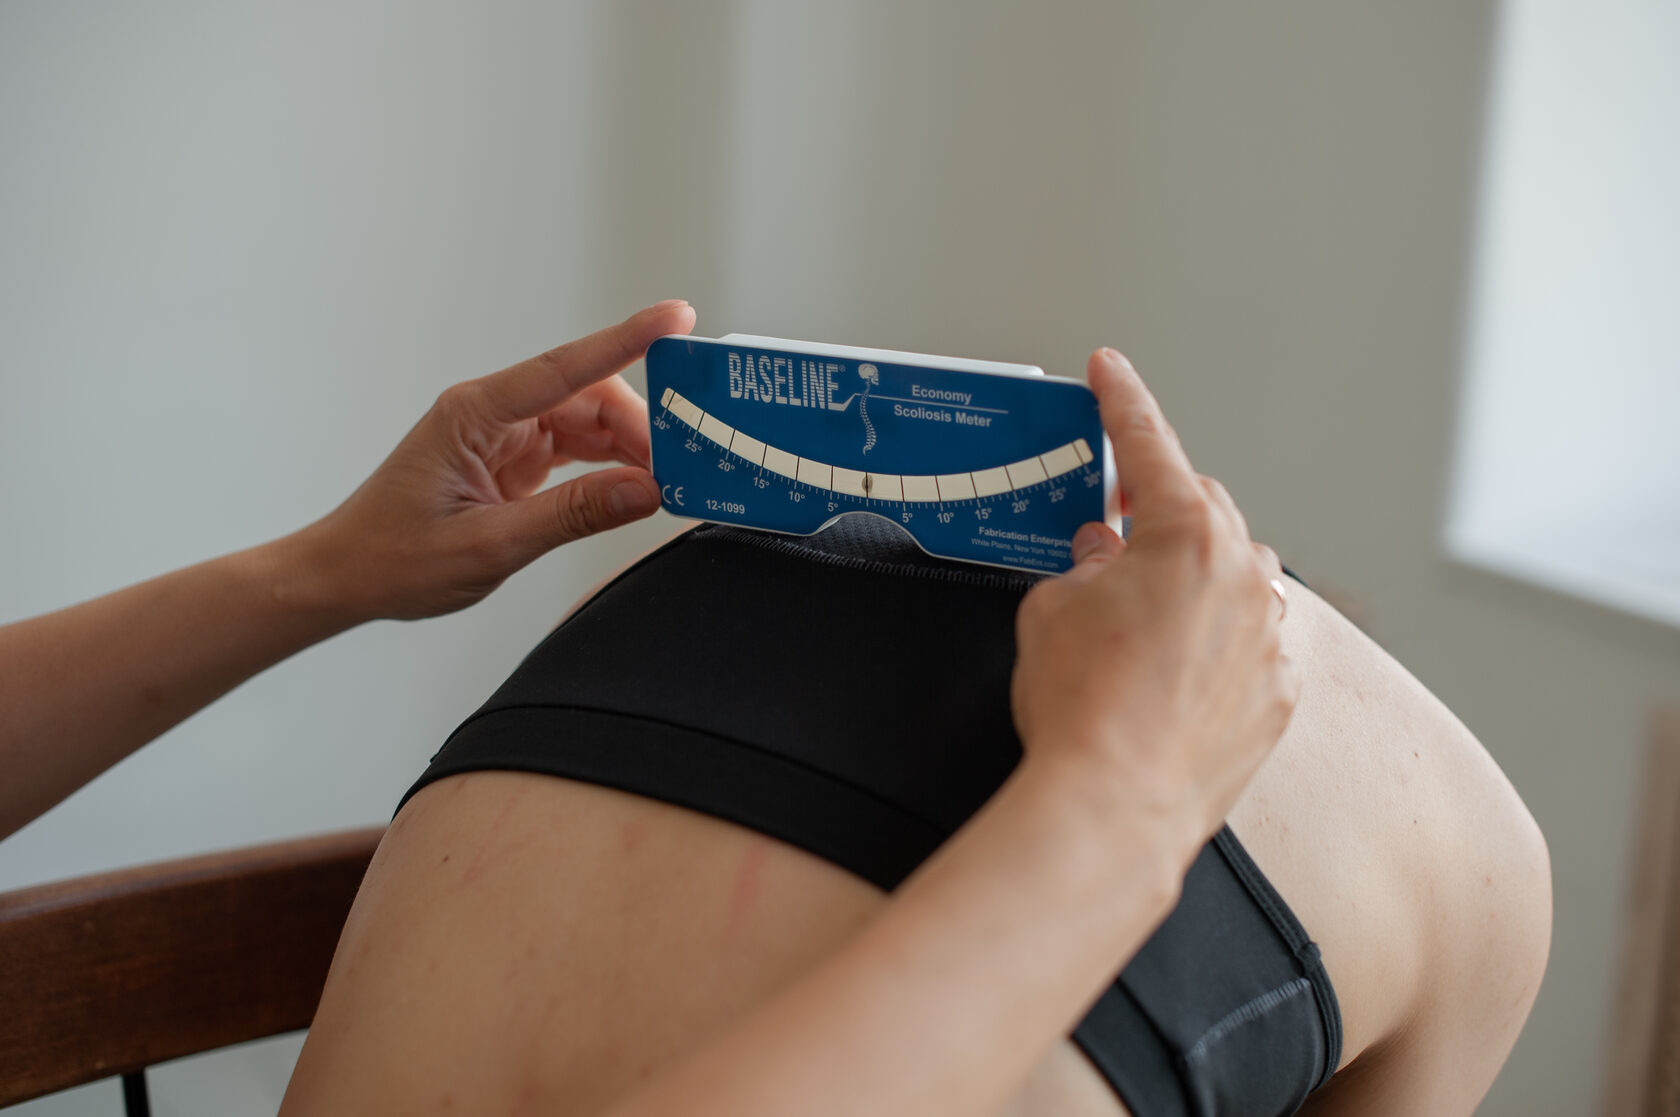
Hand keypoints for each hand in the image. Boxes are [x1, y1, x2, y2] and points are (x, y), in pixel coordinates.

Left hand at [297, 300, 697, 621]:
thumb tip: (644, 490)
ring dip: (632, 448)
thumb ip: (571, 515)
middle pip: (589, 396)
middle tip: (684, 464)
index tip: (676, 319)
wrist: (347, 577)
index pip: (564, 368)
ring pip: (590, 422)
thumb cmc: (394, 559)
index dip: (626, 341)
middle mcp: (492, 414)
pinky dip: (613, 466)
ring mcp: (504, 435)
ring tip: (670, 479)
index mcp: (474, 414)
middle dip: (642, 426)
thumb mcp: (488, 546)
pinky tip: (638, 486)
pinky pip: (578, 449)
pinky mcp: (514, 459)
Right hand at [1010, 347, 1296, 850]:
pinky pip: (1252, 642)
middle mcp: (1243, 578)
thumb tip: (1104, 555)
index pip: (1149, 447)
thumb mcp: (1052, 609)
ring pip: (1238, 577)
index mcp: (1185, 537)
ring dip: (1195, 579)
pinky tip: (1173, 675)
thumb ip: (1084, 564)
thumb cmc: (1079, 707)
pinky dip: (1218, 641)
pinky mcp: (1279, 694)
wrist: (1112, 807)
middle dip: (1159, 510)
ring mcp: (1270, 638)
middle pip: (1204, 510)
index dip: (1123, 401)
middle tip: (1113, 528)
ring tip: (1142, 620)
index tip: (1110, 370)